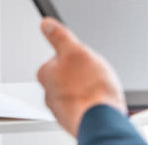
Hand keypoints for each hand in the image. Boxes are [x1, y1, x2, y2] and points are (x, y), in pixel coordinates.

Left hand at [36, 17, 126, 136]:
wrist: (102, 122)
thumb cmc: (90, 90)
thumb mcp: (75, 52)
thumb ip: (59, 37)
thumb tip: (46, 24)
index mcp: (46, 74)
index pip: (58, 58)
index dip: (75, 56)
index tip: (84, 60)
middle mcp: (49, 93)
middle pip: (69, 76)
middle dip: (83, 75)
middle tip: (95, 76)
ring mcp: (62, 109)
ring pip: (79, 92)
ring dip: (89, 90)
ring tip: (100, 91)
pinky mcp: (76, 120)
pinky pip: (86, 106)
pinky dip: (93, 103)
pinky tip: (102, 103)